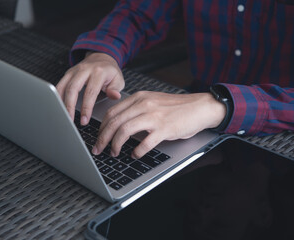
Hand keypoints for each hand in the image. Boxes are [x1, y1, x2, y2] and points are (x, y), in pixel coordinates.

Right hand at [56, 52, 124, 124]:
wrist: (101, 58)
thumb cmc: (109, 71)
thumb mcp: (118, 79)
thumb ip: (115, 89)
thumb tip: (115, 96)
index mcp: (98, 72)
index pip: (90, 92)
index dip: (86, 107)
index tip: (84, 120)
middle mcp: (84, 70)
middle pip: (73, 88)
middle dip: (70, 106)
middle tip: (70, 120)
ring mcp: (74, 71)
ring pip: (63, 86)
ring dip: (61, 103)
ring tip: (62, 116)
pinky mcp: (67, 74)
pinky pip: (59, 85)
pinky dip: (56, 97)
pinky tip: (58, 107)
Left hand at [92, 91, 225, 158]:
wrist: (200, 107)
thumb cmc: (176, 108)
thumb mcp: (152, 102)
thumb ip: (136, 110)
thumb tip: (118, 125)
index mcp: (139, 98)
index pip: (112, 112)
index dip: (101, 127)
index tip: (98, 137)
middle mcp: (144, 105)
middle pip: (114, 122)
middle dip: (102, 138)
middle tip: (98, 149)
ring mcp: (154, 116)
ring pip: (125, 131)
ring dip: (116, 144)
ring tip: (114, 153)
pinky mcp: (165, 129)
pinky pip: (145, 142)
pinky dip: (137, 151)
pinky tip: (135, 155)